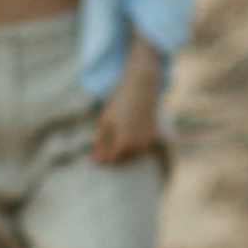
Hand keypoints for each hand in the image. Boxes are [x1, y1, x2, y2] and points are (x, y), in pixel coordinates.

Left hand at [90, 47, 163, 165]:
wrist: (140, 88)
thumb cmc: (118, 104)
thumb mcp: (104, 122)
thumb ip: (99, 142)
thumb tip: (93, 159)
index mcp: (122, 143)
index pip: (110, 158)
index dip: (102, 155)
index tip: (97, 149)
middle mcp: (137, 145)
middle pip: (122, 157)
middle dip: (113, 151)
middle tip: (110, 134)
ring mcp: (147, 141)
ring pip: (132, 153)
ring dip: (125, 148)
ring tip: (122, 128)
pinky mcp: (154, 136)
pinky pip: (141, 145)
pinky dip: (135, 142)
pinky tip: (133, 127)